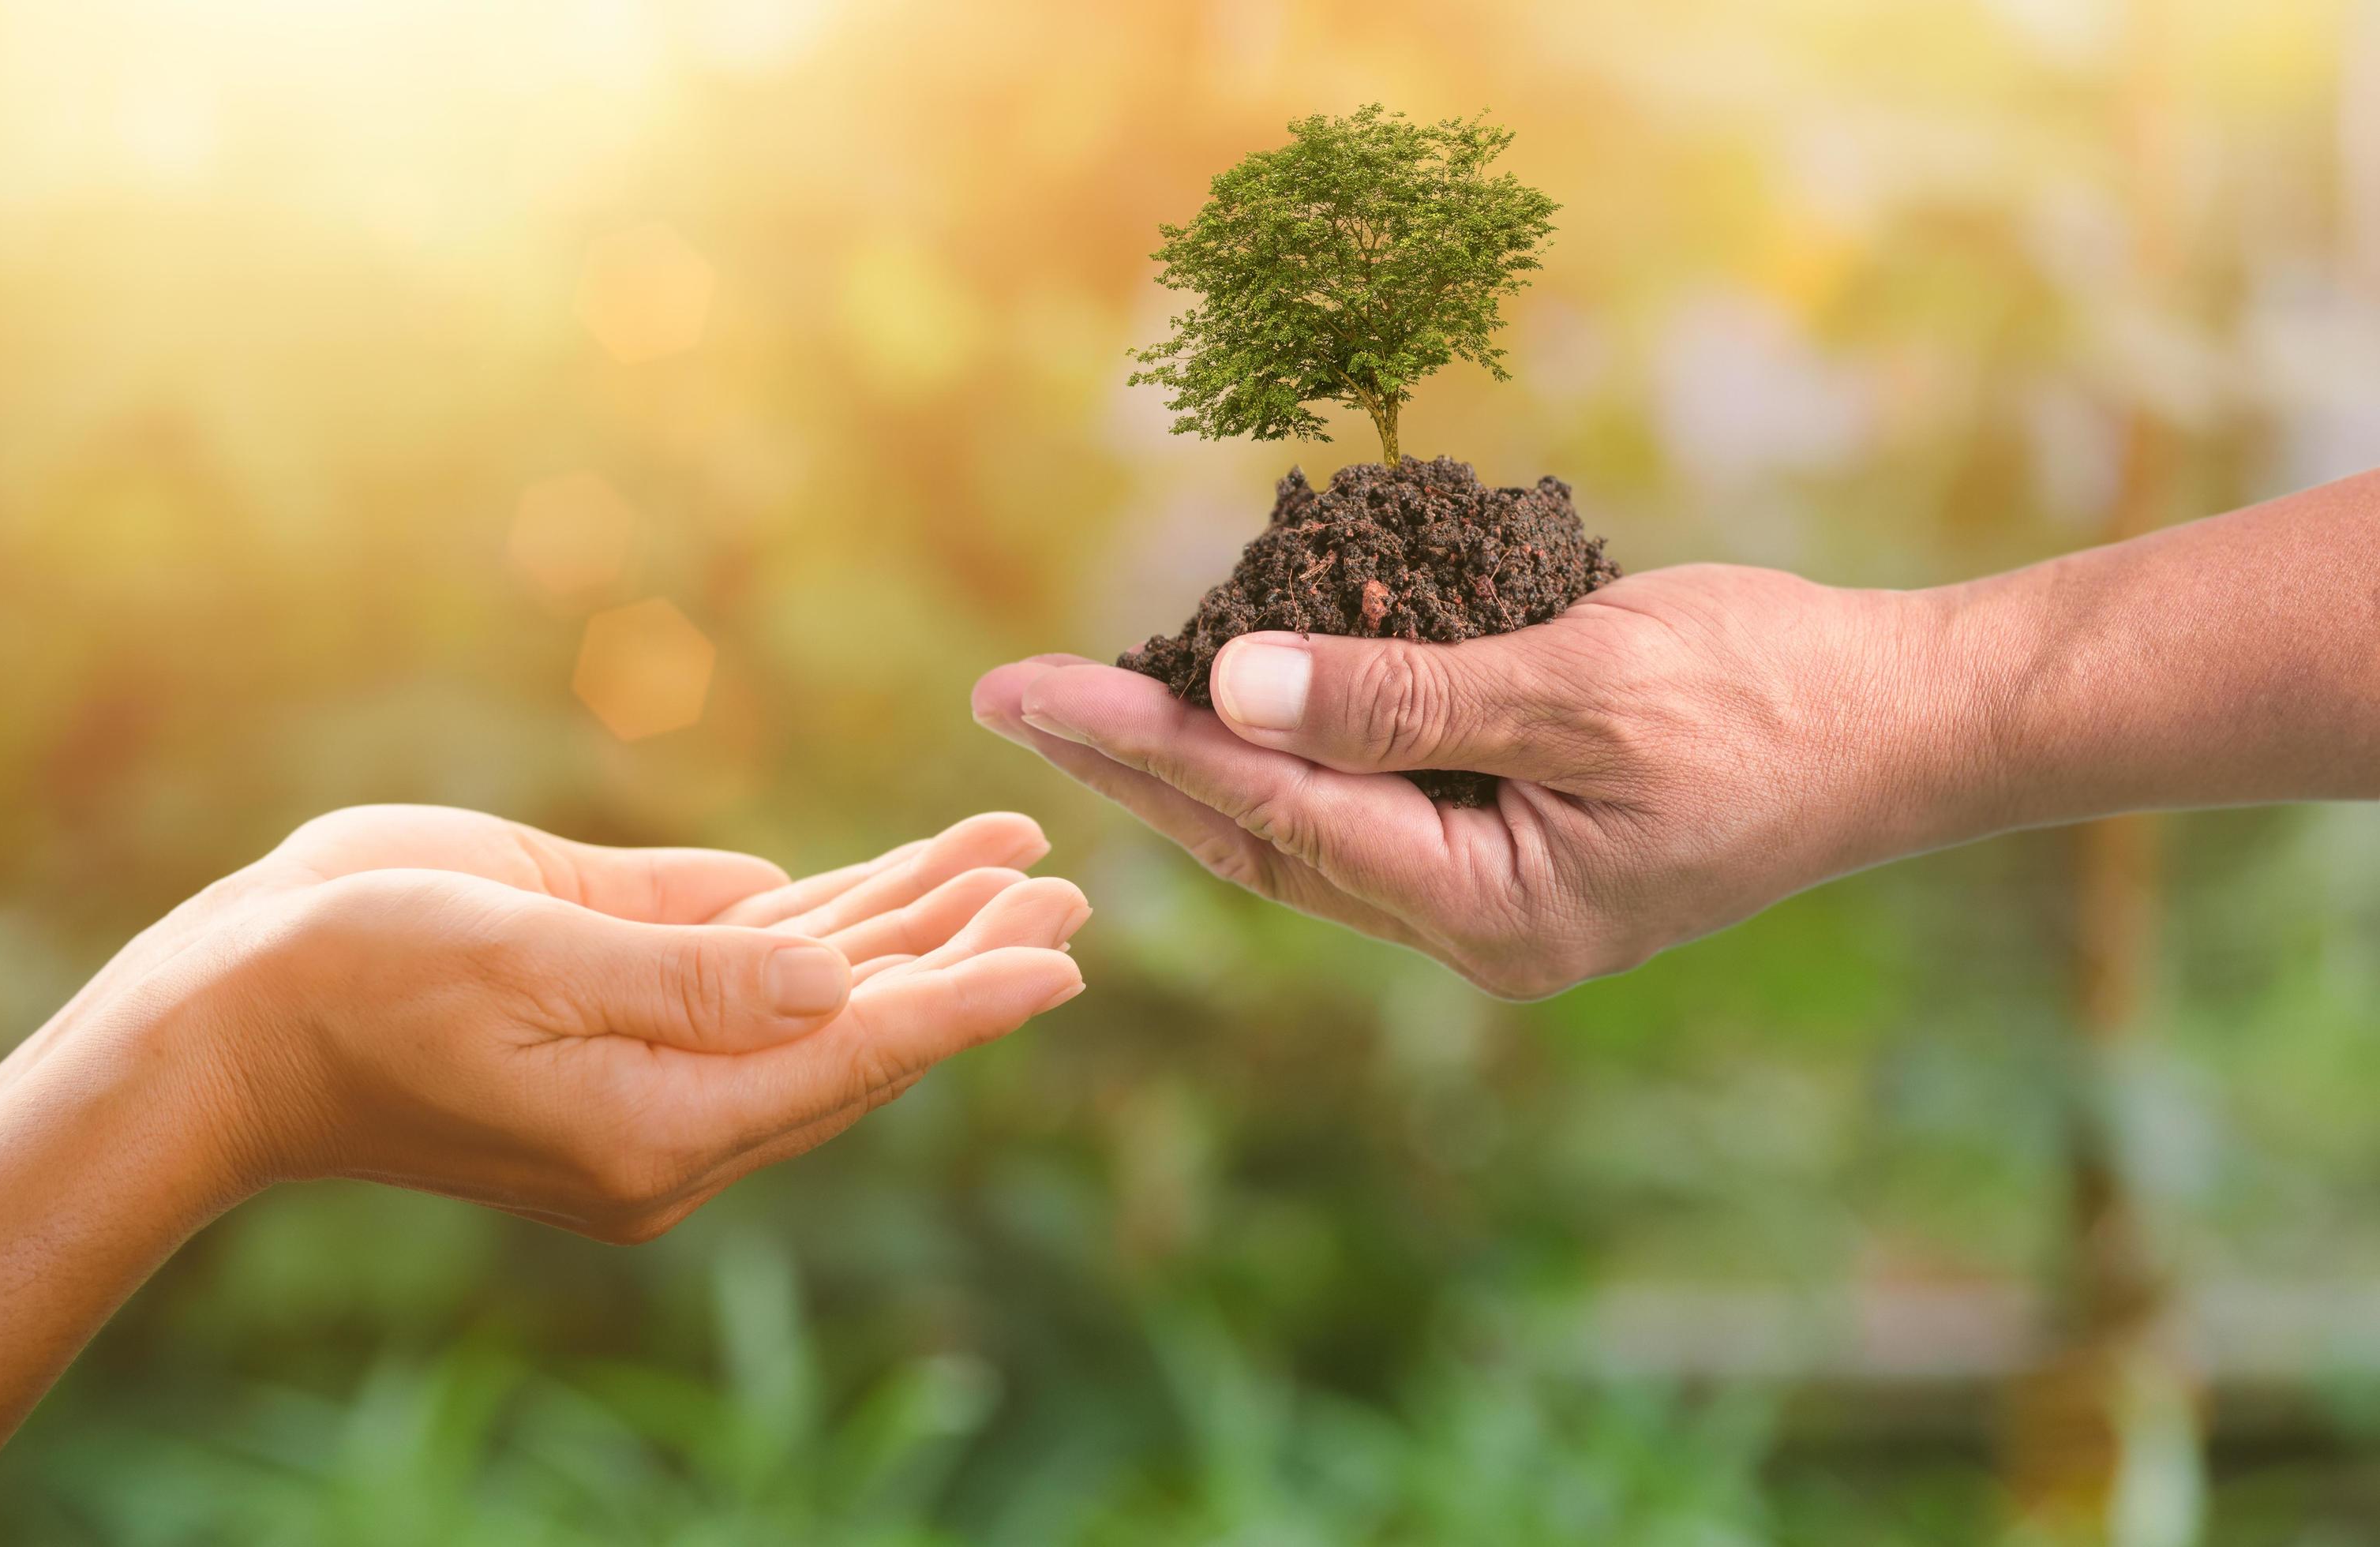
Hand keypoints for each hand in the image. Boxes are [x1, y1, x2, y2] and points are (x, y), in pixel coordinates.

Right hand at [150, 805, 1088, 1239]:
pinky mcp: (613, 1002)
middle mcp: (671, 1109)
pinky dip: (828, 918)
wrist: (223, 1018)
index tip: (1064, 958)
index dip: (966, 1002)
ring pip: (815, 992)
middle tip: (1071, 891)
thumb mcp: (517, 961)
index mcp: (655, 1125)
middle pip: (858, 1028)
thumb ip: (683, 976)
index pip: (850, 1057)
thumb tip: (831, 980)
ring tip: (1014, 862)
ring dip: (913, 924)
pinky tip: (895, 884)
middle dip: (966, 953)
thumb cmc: (347, 984)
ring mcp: (645, 1059)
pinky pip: (748, 964)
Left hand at [976, 565, 1963, 997]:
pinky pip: (1369, 799)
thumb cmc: (1773, 696)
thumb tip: (1234, 690)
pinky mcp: (1512, 845)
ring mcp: (1493, 893)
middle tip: (1005, 702)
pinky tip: (1228, 693)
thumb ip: (1406, 696)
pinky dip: (1293, 745)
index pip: (1272, 812)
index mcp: (1488, 909)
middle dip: (1132, 766)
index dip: (1139, 744)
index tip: (1021, 691)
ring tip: (1081, 703)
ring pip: (1305, 825)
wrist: (1911, 723)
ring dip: (1198, 759)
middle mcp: (1472, 923)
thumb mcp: (1583, 684)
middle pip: (1261, 838)